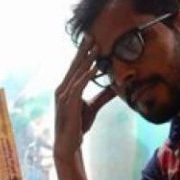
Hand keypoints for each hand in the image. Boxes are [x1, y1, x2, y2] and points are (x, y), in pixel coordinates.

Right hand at [54, 36, 115, 160]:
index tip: (91, 41)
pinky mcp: (68, 103)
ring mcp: (63, 95)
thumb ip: (103, 95)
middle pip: (74, 66)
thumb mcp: (93, 107)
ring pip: (76, 73)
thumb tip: (117, 86)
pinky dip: (86, 75)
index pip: (75, 67)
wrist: (69, 144)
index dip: (83, 54)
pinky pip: (78, 86)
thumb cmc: (78, 125)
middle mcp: (62, 89)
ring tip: (96, 48)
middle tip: (91, 36)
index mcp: (66, 88)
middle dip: (83, 50)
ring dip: (87, 59)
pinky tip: (95, 67)